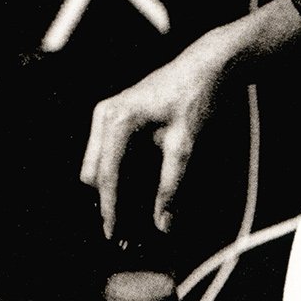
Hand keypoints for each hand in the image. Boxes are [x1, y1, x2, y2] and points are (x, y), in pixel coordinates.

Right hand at [81, 33, 233, 239]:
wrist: (206, 65)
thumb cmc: (196, 99)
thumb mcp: (185, 145)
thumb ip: (171, 186)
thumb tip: (164, 224)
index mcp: (118, 120)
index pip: (107, 175)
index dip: (111, 209)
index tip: (113, 235)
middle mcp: (105, 115)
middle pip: (94, 173)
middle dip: (107, 202)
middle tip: (124, 235)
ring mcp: (107, 114)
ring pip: (97, 165)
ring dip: (110, 190)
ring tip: (128, 221)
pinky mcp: (114, 116)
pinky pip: (107, 154)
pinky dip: (117, 175)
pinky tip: (132, 194)